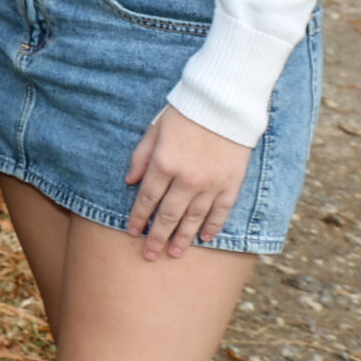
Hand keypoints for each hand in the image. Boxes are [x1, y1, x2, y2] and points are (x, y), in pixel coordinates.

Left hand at [123, 105, 253, 258]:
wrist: (223, 105)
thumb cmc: (184, 114)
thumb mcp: (154, 131)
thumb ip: (141, 158)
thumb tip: (129, 182)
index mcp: (164, 164)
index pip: (147, 199)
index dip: (139, 218)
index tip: (132, 233)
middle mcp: (186, 179)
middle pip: (169, 215)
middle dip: (157, 237)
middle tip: (150, 255)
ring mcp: (211, 184)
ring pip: (194, 218)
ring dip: (183, 238)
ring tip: (174, 253)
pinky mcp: (231, 184)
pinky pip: (221, 211)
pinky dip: (212, 226)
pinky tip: (205, 237)